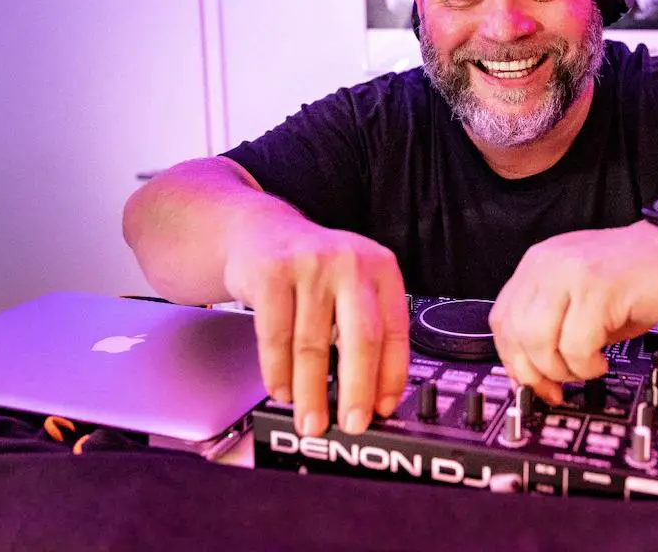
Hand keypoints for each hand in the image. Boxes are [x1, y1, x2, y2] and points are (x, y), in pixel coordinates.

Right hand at [223, 211, 408, 437]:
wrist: (262, 232)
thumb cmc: (315, 271)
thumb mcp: (352, 287)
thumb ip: (367, 330)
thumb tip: (375, 397)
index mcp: (382, 269)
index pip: (395, 331)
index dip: (391, 376)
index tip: (381, 410)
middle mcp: (351, 263)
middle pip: (361, 337)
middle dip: (357, 389)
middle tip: (351, 425)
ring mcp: (310, 266)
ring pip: (313, 344)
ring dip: (310, 392)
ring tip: (310, 421)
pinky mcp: (271, 273)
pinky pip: (275, 336)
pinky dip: (277, 372)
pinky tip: (281, 392)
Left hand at [488, 222, 657, 402]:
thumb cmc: (639, 280)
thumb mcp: (582, 299)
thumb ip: (552, 326)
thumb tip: (532, 375)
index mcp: (539, 265)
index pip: (502, 319)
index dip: (513, 360)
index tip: (531, 383)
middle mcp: (549, 264)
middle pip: (515, 333)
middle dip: (535, 372)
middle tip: (559, 386)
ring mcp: (572, 273)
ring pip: (538, 340)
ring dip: (562, 369)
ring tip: (587, 367)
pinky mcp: (599, 289)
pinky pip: (576, 344)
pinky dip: (587, 364)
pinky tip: (603, 359)